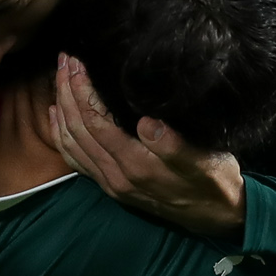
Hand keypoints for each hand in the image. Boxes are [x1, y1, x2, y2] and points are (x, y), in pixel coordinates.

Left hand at [49, 54, 244, 239]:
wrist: (219, 216)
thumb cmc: (215, 182)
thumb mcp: (204, 162)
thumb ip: (175, 146)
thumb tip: (146, 122)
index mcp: (135, 166)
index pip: (95, 122)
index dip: (82, 90)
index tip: (77, 61)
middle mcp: (116, 176)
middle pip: (77, 129)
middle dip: (67, 91)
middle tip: (64, 59)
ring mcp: (111, 183)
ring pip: (72, 142)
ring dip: (62, 108)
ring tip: (59, 77)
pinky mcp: (112, 185)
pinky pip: (75, 159)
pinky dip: (61, 135)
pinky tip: (56, 116)